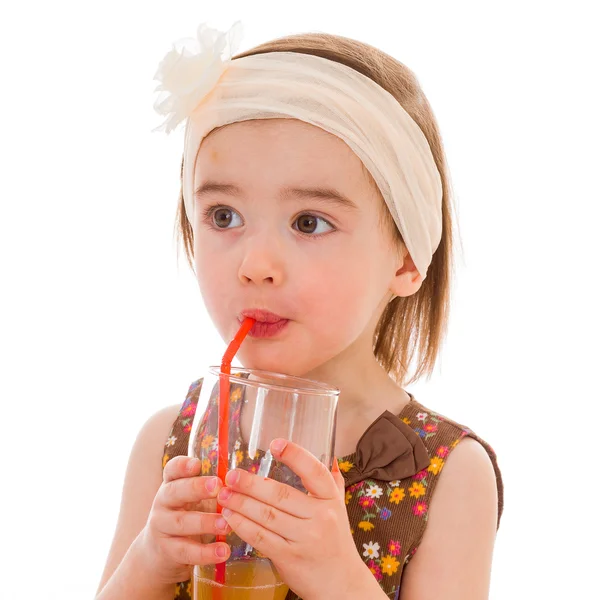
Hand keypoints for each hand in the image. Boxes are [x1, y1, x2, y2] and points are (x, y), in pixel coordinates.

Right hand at [136, 456, 230, 584]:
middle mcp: (163, 502)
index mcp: (172, 484)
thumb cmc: (187, 514)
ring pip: (182, 522)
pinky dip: (206, 552)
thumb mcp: (193, 497)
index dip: (182, 465)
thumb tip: (240, 478)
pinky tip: (223, 551)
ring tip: (226, 524)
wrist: (161, 551)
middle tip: (217, 486)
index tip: (197, 464)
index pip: (172, 470)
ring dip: (205, 522)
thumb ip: (209, 487)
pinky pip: (186, 551)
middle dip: (196, 488)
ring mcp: (162, 527)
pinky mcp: (167, 551)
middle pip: (175, 492)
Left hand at [217, 439, 368, 598]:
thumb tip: (331, 455)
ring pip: (267, 516)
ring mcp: (305, 538)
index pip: (314, 471)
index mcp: (331, 499)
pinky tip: (230, 516)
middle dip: (251, 484)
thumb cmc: (337, 542)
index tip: (274, 444)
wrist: (342, 585)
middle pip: (280, 494)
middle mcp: (320, 517)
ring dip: (241, 503)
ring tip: (224, 494)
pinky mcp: (290, 558)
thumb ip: (332, 482)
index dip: (295, 455)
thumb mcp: (340, 509)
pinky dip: (243, 526)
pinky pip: (261, 538)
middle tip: (231, 475)